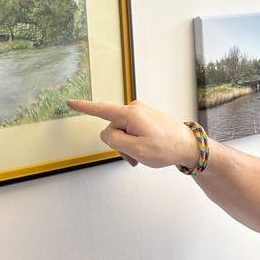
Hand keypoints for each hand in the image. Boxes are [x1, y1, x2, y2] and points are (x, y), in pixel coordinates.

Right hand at [67, 99, 198, 168]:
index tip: (70, 102)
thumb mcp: (136, 149)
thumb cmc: (166, 147)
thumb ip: (114, 140)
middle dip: (119, 145)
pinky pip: (132, 130)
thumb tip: (106, 133)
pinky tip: (145, 150)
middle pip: (113, 128)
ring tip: (142, 155)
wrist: (189, 145)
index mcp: (130, 114)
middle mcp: (135, 108)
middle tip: (135, 157)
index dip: (84, 107)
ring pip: (122, 132)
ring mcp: (141, 112)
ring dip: (128, 145)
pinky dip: (135, 142)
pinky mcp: (146, 117)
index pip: (101, 110)